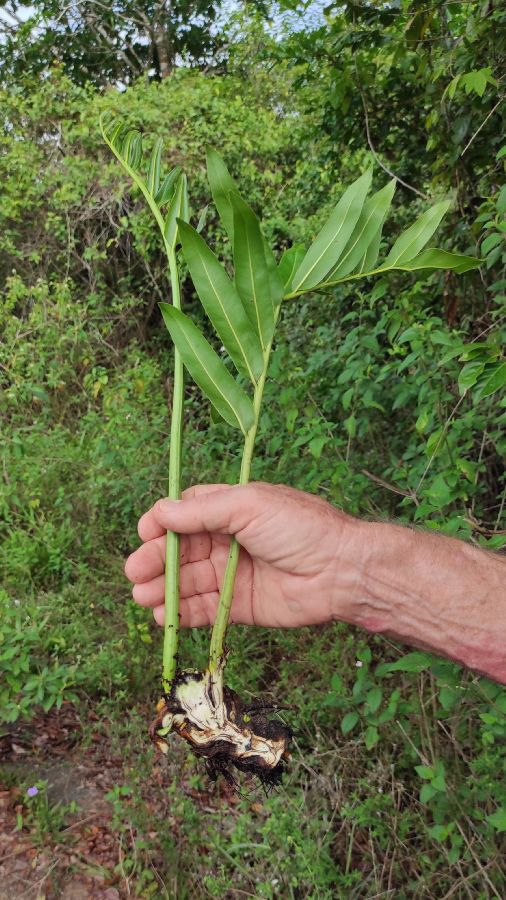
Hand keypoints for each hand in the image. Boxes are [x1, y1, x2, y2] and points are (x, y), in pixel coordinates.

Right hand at [124, 482, 364, 628]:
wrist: (341, 570)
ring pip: (188, 582)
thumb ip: (202, 511)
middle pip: (181, 551)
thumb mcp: (249, 505)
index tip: (145, 533)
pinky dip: (182, 613)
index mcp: (232, 509)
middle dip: (156, 561)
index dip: (163, 523)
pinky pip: (204, 610)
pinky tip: (164, 616)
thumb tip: (160, 512)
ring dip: (163, 589)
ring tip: (143, 597)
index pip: (186, 514)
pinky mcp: (241, 606)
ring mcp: (233, 575)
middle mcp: (229, 541)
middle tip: (135, 573)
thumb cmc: (300, 527)